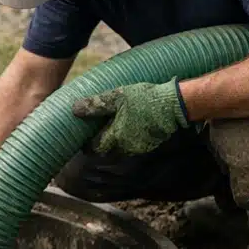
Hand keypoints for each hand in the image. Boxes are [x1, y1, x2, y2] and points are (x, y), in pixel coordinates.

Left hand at [71, 79, 187, 155]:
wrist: (174, 105)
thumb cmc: (144, 100)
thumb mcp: (117, 97)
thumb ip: (95, 105)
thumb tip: (74, 110)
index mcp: (115, 137)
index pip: (94, 149)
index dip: (86, 144)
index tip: (82, 137)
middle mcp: (125, 147)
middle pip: (106, 152)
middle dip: (99, 144)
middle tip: (95, 131)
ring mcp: (139, 147)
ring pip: (120, 150)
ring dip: (114, 142)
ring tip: (112, 126)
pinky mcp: (150, 144)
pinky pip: (133, 145)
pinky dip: (127, 139)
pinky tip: (129, 126)